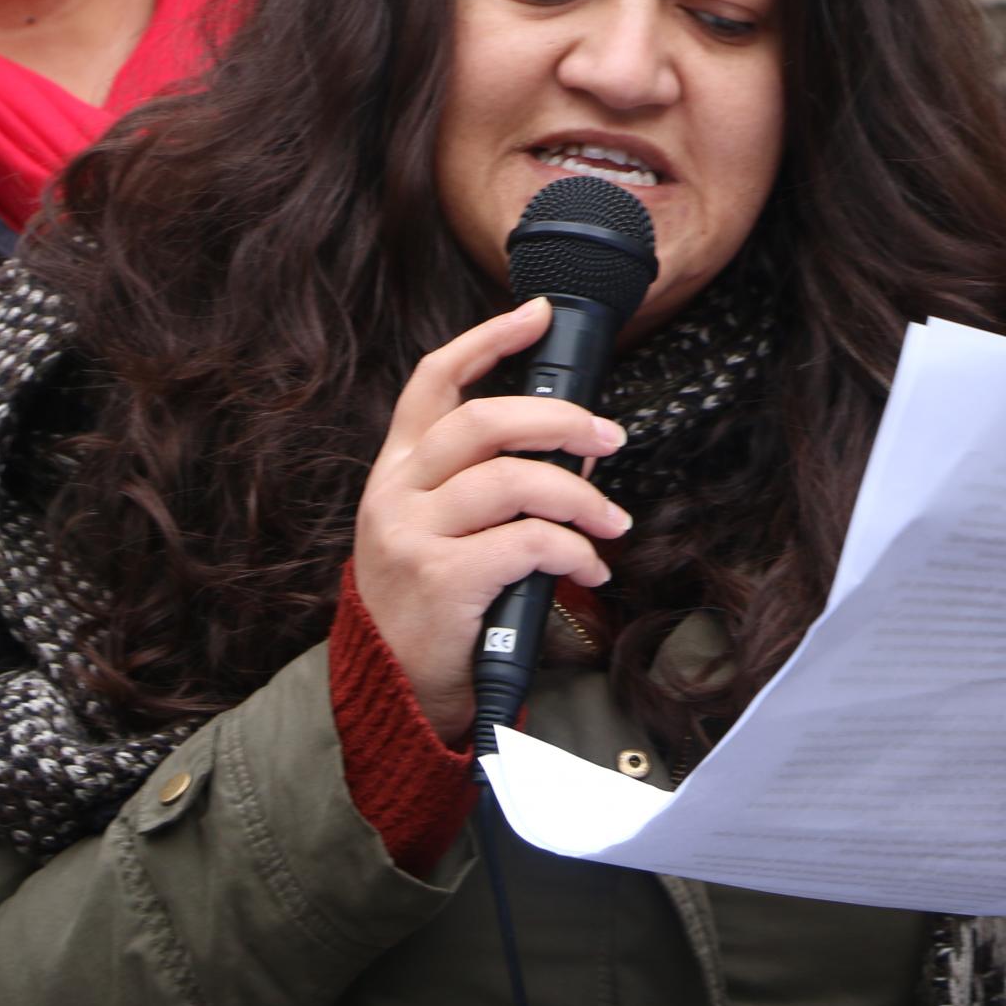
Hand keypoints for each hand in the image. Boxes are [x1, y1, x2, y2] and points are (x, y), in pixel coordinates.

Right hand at [350, 298, 630, 744]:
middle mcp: (397, 492)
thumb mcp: (432, 529)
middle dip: (560, 419)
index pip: (434, 380)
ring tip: (611, 523)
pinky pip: (530, 542)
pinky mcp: (442, 579)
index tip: (537, 315)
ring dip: (581, 498)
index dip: (488, 340)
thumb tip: (567, 444)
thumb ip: (477, 484)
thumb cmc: (430, 606)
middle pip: (484, 420)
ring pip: (514, 480)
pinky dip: (575, 552)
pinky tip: (589, 571)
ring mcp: (414, 534)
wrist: (393, 690)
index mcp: (397, 469)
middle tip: (609, 438)